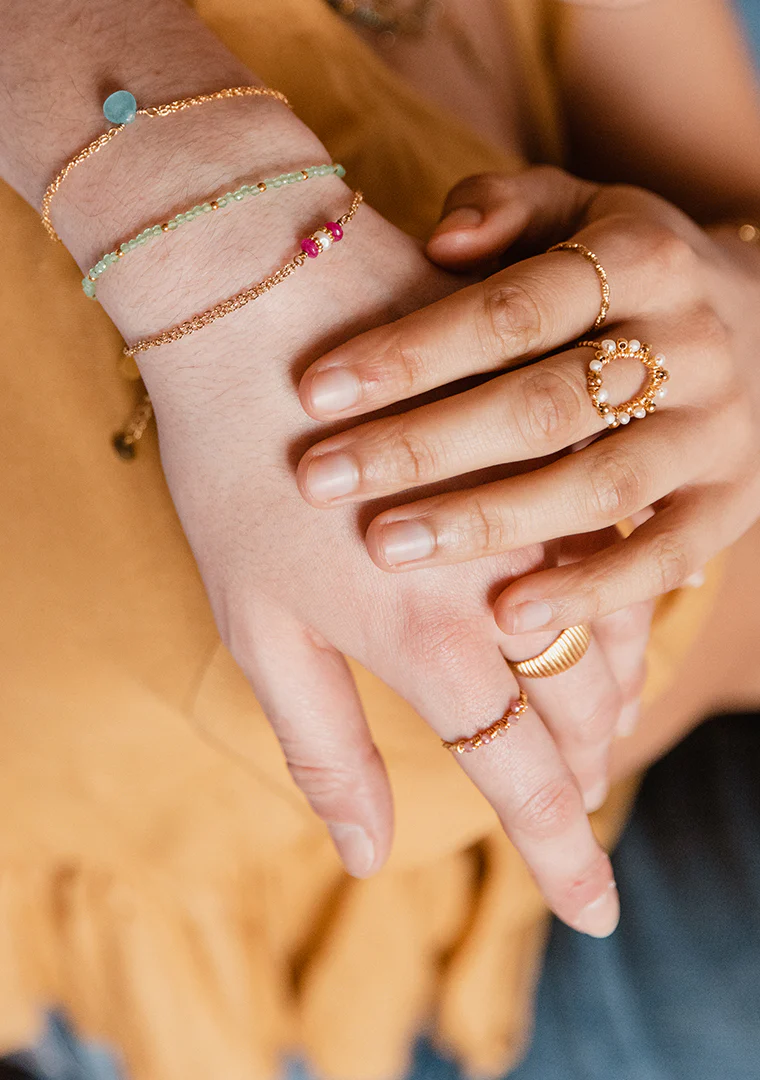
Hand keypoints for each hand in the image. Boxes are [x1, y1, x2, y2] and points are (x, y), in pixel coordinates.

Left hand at [60, 126, 628, 935]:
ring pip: (607, 626)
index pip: (521, 776)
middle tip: (581, 816)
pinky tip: (601, 620)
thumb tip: (372, 854)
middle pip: (575, 707)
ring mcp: (528, 501)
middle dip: (585, 773)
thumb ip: (324, 745)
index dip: (561, 852)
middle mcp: (497, 581)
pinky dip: (610, 598)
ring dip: (606, 695)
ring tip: (599, 741)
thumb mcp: (253, 624)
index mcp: (425, 639)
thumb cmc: (232, 465)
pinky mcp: (536, 441)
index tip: (597, 913)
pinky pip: (605, 536)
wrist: (256, 296)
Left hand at [296, 167, 759, 635]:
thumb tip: (440, 240)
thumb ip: (509, 208)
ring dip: (488, 522)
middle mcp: (689, 341)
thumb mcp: (579, 210)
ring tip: (387, 548)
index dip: (411, 351)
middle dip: (423, 444)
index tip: (315, 391)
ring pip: (598, 486)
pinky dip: (590, 591)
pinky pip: (666, 557)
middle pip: (543, 404)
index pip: (510, 311)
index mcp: (639, 258)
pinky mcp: (733, 502)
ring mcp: (716, 429)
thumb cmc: (626, 271)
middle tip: (321, 477)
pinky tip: (508, 617)